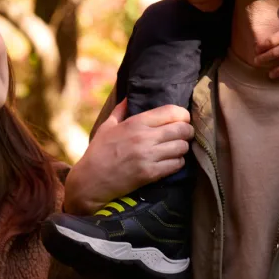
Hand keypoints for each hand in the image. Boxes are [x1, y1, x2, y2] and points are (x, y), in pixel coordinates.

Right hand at [64, 100, 193, 215]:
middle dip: (187, 131)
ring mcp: (148, 156)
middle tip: (185, 135)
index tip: (183, 119)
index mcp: (135, 122)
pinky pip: (176, 165)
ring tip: (177, 149)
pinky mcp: (150, 174)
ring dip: (183, 148)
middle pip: (181, 129)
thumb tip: (127, 98)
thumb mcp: (107, 127)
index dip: (183, 115)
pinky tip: (172, 162)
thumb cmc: (98, 152)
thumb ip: (120, 111)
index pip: (171, 112)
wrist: (91, 181)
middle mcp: (144, 137)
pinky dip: (178, 163)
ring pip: (181, 147)